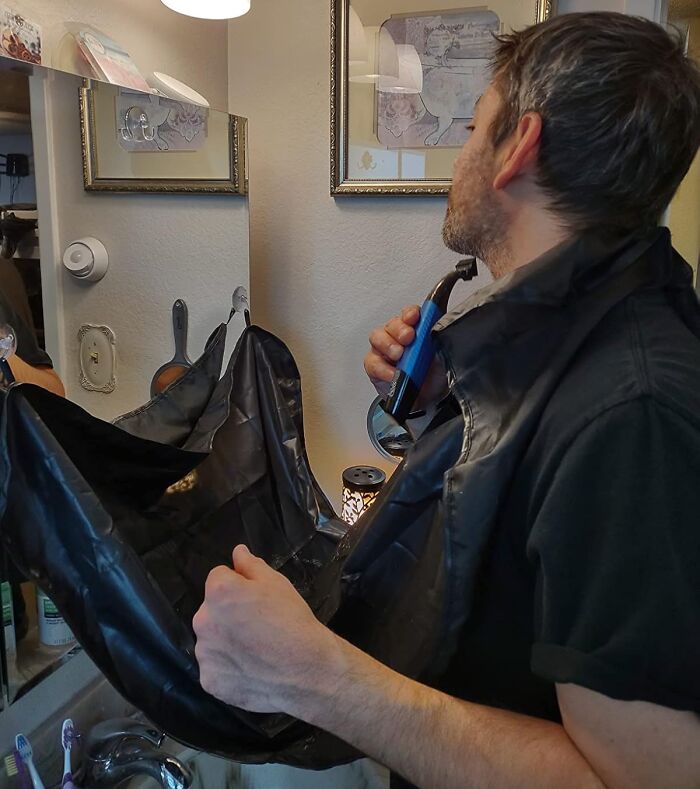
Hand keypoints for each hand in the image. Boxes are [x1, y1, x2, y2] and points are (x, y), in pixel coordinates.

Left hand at [193, 545, 342, 714]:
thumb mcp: (276, 583)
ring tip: (256, 650)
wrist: (306, 671)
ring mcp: (205, 655)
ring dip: (226, 641)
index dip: (239, 585)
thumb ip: (251, 565)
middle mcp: (203, 621)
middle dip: (228, 613)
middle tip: (257, 625)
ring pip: (212, 640)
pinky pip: (216, 668)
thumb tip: (237, 552)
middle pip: (212, 610)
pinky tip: (251, 670)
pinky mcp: (210, 681)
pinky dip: (229, 669)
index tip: (257, 600)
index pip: (219, 578)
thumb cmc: (292, 620)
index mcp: (218, 592)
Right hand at [364, 305, 446, 408]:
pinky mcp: (375, 366)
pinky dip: (383, 368)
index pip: (411, 314)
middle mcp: (399, 337)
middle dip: (399, 329)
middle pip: (393, 323)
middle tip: (408, 337)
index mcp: (417, 330)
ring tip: (399, 355)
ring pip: (377, 336)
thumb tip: (440, 336)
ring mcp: (385, 350)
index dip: (411, 313)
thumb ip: (440, 346)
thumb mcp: (443, 360)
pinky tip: (393, 373)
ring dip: (388, 344)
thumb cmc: (434, 378)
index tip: (415, 317)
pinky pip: (373, 362)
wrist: (427, 402)